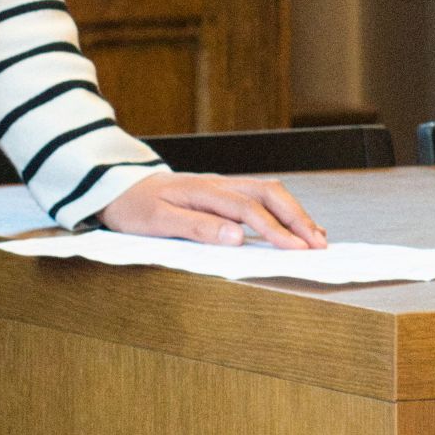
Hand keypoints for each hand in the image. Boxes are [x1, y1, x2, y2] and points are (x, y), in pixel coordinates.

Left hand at [97, 171, 324, 249]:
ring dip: (294, 213)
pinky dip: (282, 211)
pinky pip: (258, 197)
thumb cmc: (133, 206)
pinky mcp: (220, 193)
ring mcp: (219, 186)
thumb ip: (196, 228)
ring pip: (267, 192)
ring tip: (317, 237)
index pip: (248, 209)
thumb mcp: (156, 221)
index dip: (276, 230)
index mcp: (201, 191)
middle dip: (297, 218)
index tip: (298, 250)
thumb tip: (237, 237)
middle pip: (267, 193)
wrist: (114, 187)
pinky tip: (294, 227)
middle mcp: (216, 184)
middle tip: (319, 246)